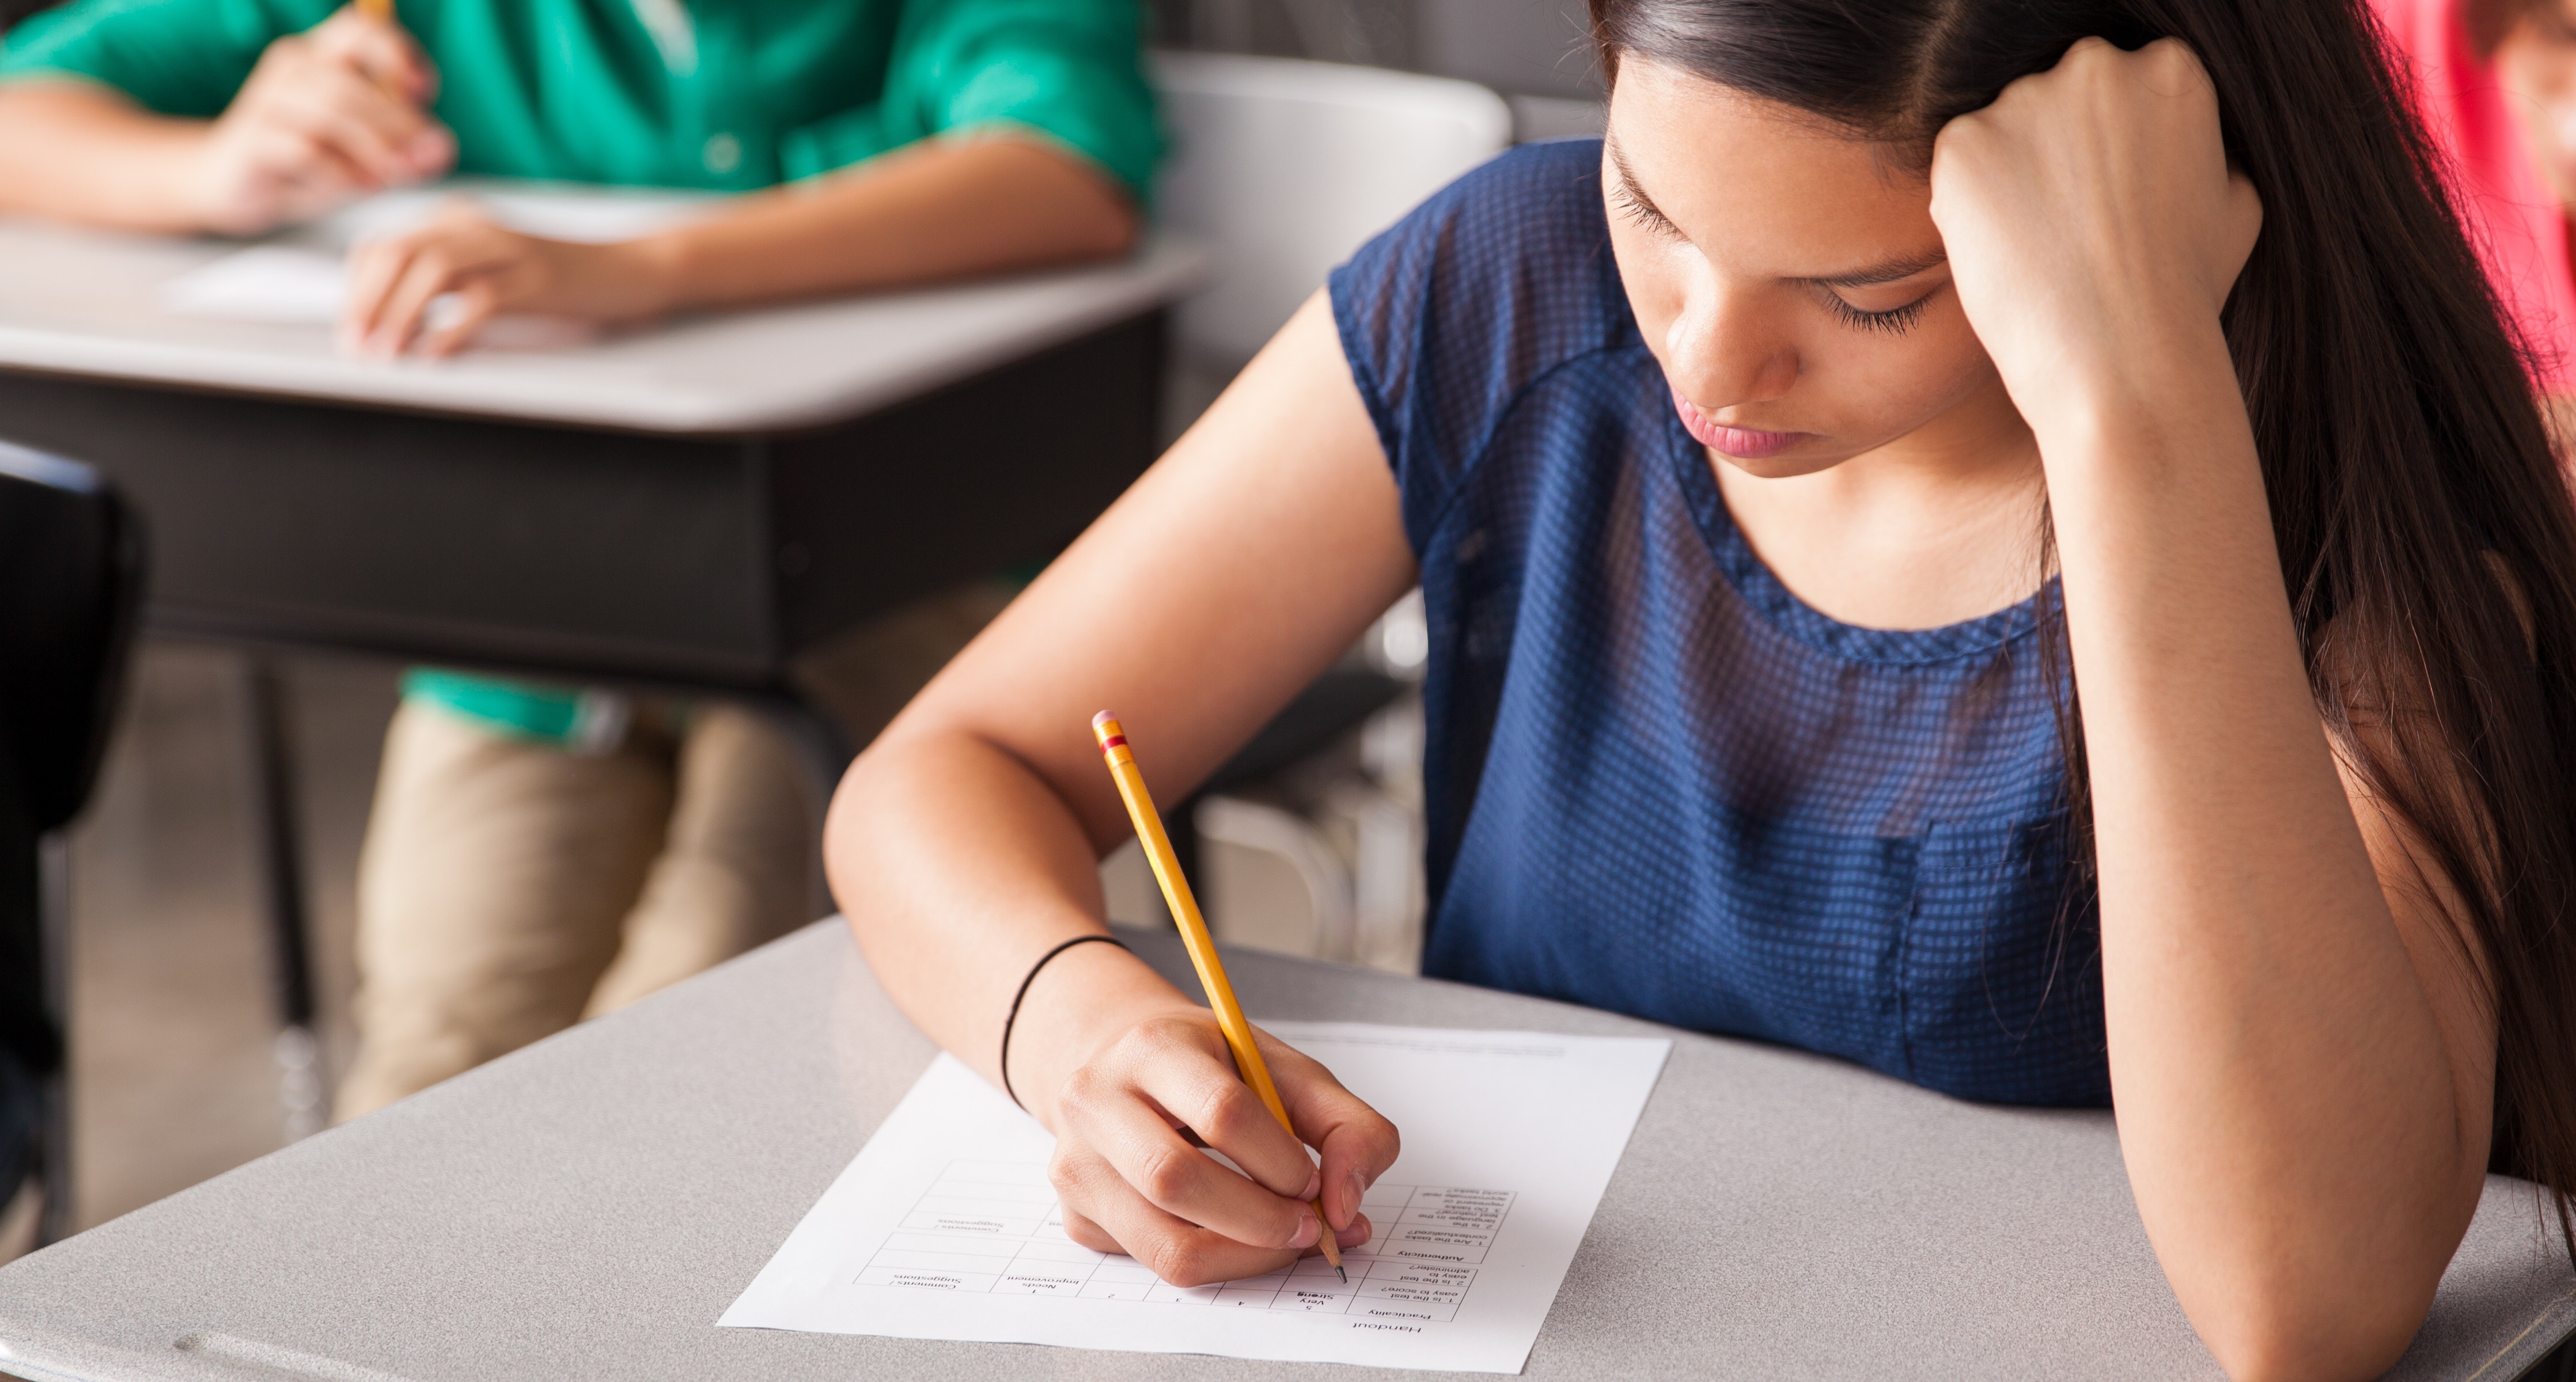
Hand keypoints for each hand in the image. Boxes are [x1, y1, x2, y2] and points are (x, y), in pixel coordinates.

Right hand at [189, 7, 452, 234]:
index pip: (362, 31)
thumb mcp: (362, 154)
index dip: (400, 54)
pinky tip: (357, 187)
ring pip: (331, 110)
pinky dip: (339, 171)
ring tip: (394, 177)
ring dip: (374, 146)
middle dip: (399, 122)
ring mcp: (268, 101)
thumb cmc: (306, 163)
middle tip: (429, 157)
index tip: (425, 92)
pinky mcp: (252, 139)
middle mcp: (293, 68)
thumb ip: (403, 150)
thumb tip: (441, 150)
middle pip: (353, 83)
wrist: (229, 184)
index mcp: (322, 57)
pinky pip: (304, 149)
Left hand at [341, 202, 676, 355]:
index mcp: (458, 219)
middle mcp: (477, 226)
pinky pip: (480, 300)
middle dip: (366, 303)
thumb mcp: (495, 267)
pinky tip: (434, 355)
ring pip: (431, 270)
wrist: (634, 269)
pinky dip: (448, 330)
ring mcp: (509, 250)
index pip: (383, 246)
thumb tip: (389, 322)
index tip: (350, 331)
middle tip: (355, 347)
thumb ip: (449, 279)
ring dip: (399, 315)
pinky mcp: (537, 279)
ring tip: (386, 354)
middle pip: (398, 253)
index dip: (357, 290)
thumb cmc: (562, 280)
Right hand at [1039, 1007, 1397, 1285]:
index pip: (1220, 1110)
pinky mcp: (1077, 1216)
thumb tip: (1346, 1207)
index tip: (1314, 1181)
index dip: (1279, 1159)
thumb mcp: (1285, 1071)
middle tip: (1309, 1228)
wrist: (1125, 1068)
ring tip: (1284, 1241)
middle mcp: (1096, 1101)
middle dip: (1261, 1220)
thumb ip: (1346, 1126)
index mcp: (1151, 1047)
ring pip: (1163, 1243)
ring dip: (1244, 1257)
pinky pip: (1154, 1263)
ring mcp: (1076, 1163)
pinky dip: (1214, 1264)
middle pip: (1176, 1180)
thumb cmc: (1212, 1070)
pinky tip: (1238, 1238)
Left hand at [1928, 37, 2262, 437]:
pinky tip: (2006, 251)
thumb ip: (2207, 149)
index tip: (2110, 196)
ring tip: (2042, 248)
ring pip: (2005, 130)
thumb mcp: (2237, 203)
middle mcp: (2096, 65)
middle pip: (2059, 96)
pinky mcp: (1962, 143)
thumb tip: (2190, 144)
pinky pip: (1958, 164)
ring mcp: (2024, 99)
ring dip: (2011, 178)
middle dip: (2058, 150)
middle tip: (2071, 225)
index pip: (2122, 83)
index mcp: (2169, 68)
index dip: (2110, 147)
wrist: (2120, 355)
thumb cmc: (2184, 293)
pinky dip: (1968, 205)